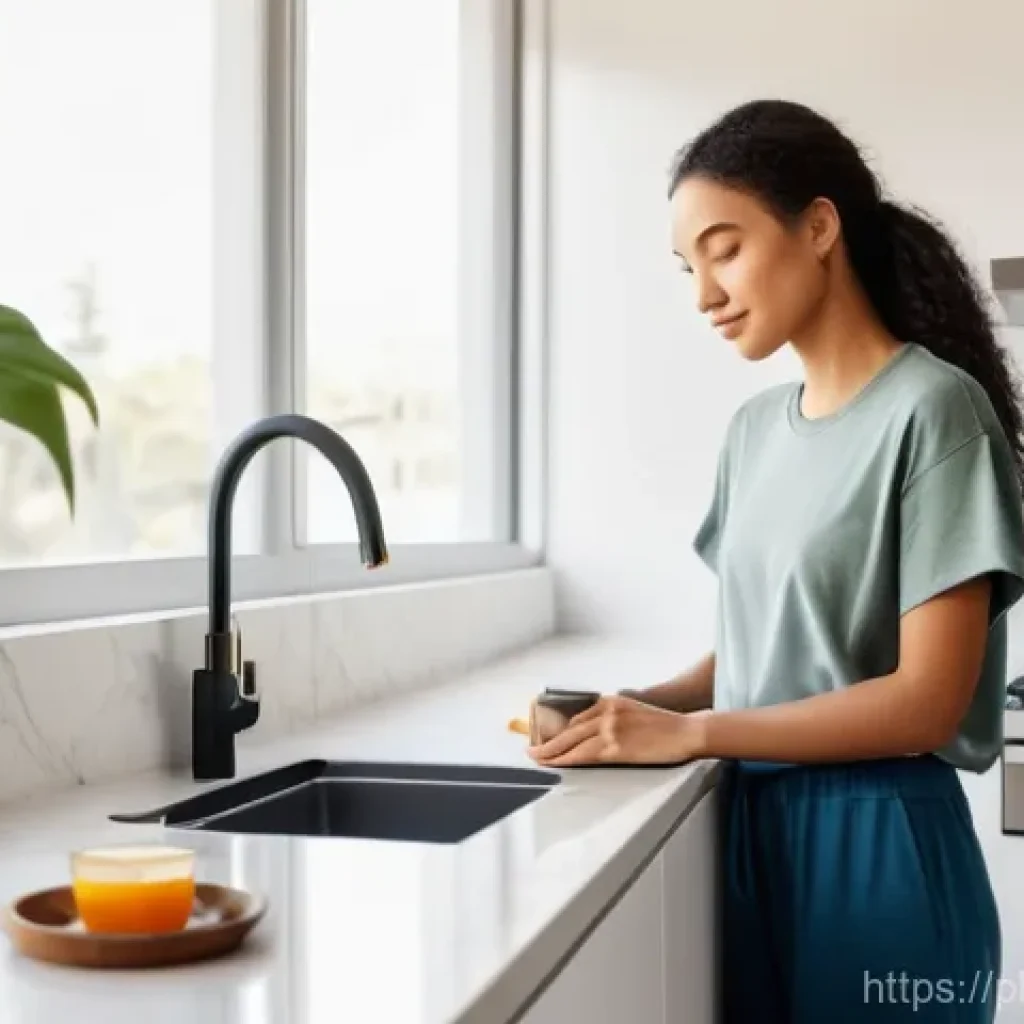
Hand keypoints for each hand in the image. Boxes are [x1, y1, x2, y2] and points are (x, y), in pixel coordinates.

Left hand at [527, 695, 708, 766]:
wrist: (687, 731)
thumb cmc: (666, 727)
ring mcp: (609, 727)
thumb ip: (613, 719)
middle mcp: (606, 710)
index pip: (577, 718)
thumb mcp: (633, 713)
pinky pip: (582, 754)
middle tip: (531, 749)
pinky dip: (564, 759)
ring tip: (536, 759)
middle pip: (569, 729)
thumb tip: (595, 735)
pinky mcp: (615, 746)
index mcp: (610, 702)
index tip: (548, 738)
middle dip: (547, 741)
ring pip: (570, 742)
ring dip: (550, 752)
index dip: (561, 731)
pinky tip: (554, 764)